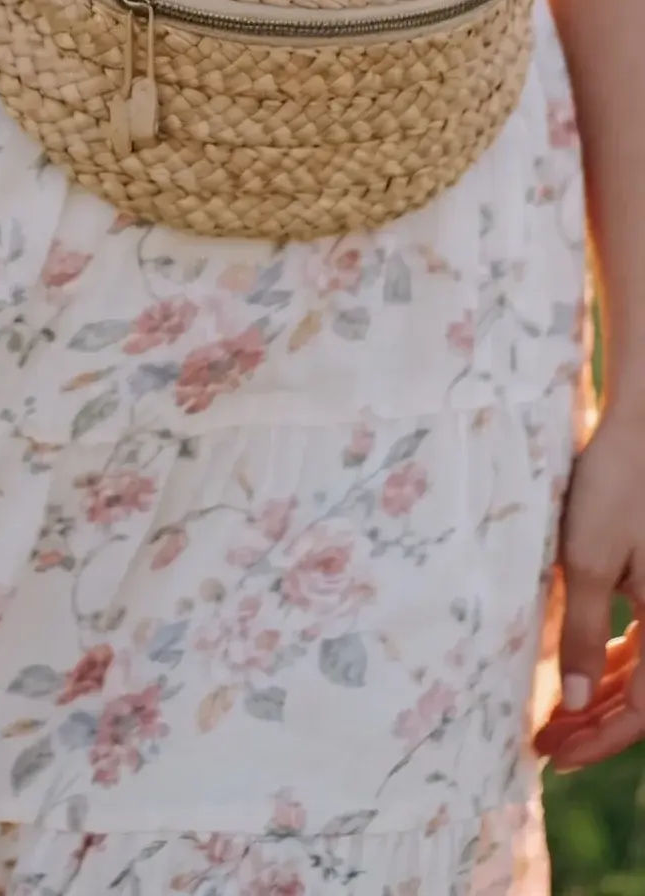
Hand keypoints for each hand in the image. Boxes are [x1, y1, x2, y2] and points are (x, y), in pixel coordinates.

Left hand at [534, 408, 644, 772]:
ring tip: (555, 710)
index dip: (598, 739)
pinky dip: (613, 658)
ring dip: (602, 692)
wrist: (642, 425)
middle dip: (596, 724)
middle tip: (545, 740)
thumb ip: (581, 635)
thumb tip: (574, 703)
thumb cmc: (616, 486)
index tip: (554, 755)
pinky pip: (643, 637)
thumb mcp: (586, 563)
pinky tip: (582, 664)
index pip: (642, 710)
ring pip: (643, 668)